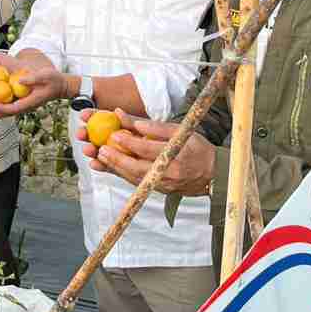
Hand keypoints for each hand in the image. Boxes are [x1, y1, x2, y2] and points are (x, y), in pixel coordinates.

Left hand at [0, 52, 66, 117]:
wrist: (60, 85)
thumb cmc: (54, 80)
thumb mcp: (45, 76)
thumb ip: (33, 78)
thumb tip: (19, 80)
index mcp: (31, 102)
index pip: (14, 108)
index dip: (1, 108)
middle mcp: (26, 106)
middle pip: (8, 113)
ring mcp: (24, 105)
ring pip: (7, 112)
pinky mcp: (23, 102)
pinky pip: (9, 106)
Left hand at [75, 109, 215, 196]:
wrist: (213, 174)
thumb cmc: (198, 148)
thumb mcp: (181, 131)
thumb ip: (156, 127)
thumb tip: (134, 122)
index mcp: (176, 156)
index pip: (149, 149)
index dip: (130, 142)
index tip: (115, 134)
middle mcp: (169, 173)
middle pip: (137, 167)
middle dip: (115, 158)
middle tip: (99, 149)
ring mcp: (163, 185)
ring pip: (133, 177)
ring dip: (113, 168)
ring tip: (97, 158)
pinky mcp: (158, 189)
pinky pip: (136, 182)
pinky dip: (120, 174)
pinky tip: (106, 166)